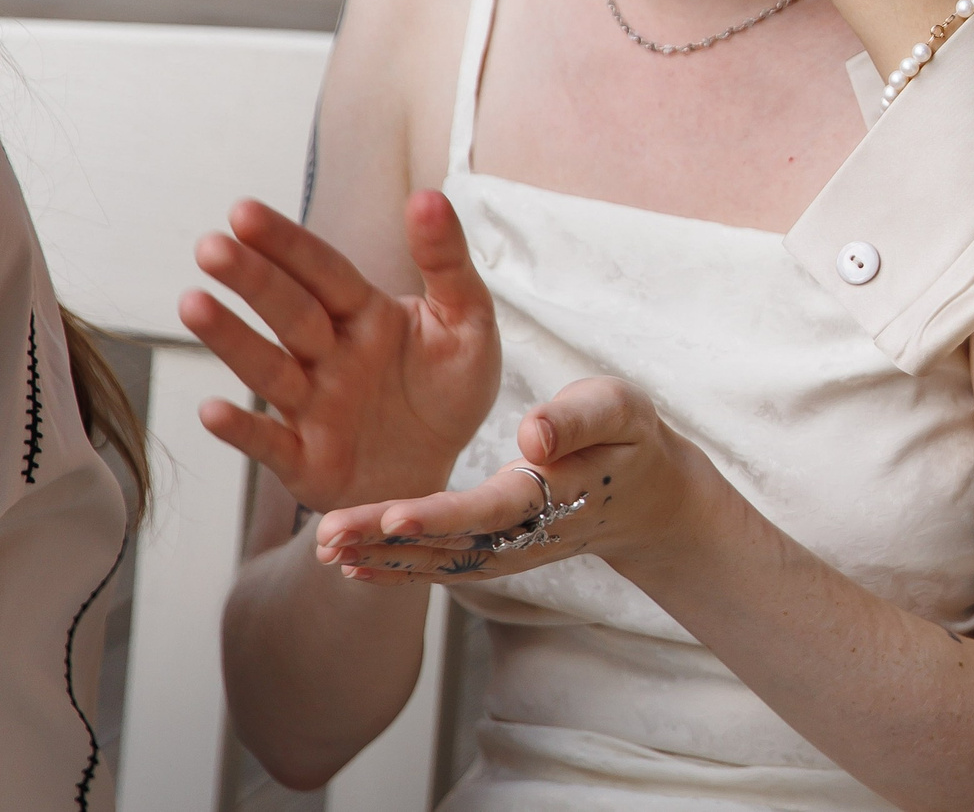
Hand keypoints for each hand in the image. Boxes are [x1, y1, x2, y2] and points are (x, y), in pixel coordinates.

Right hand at [180, 193, 500, 512]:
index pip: (324, 272)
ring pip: (269, 369)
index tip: (244, 212)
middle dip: (252, 279)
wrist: (442, 468)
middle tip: (211, 246)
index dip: (288, 244)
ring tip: (193, 304)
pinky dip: (241, 429)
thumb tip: (427, 196)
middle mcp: (329, 355)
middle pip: (290, 312)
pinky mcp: (305, 459)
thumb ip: (447, 263)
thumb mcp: (467, 321)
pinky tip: (211, 409)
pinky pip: (268, 443)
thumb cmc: (449, 389)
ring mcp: (311, 406)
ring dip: (231, 339)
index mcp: (365, 315)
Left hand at [313, 378, 715, 587]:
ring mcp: (507, 551)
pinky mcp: (493, 551)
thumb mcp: (621, 409)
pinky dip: (394, 567)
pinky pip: (439, 565)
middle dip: (386, 540)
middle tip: (327, 534)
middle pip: (448, 543)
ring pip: (436, 561)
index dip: (441, 516)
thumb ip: (579, 418)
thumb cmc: (630, 437)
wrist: (648, 498)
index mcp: (553, 496)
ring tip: (323, 546)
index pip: (490, 510)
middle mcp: (524, 535)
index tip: (394, 515)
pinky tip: (351, 563)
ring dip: (379, 556)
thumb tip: (534, 434)